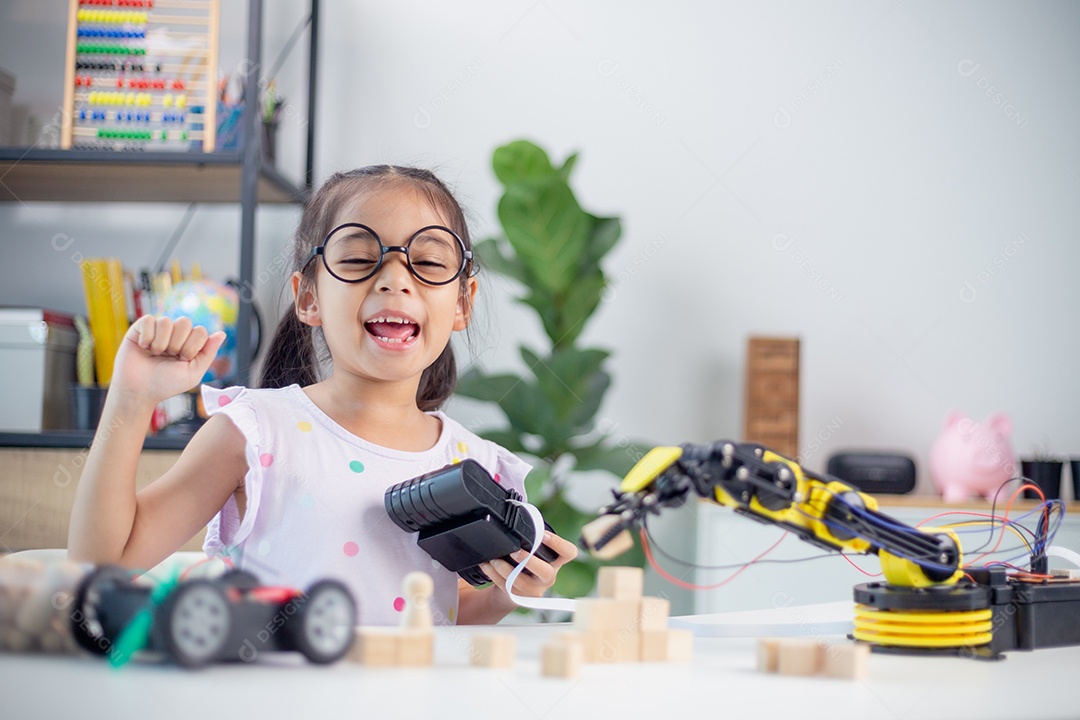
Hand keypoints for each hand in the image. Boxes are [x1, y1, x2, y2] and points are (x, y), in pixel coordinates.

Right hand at [110, 315, 225, 407]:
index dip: (192, 347)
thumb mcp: (193, 373)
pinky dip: (147, 337)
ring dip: (161, 343)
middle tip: (169, 357)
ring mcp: (157, 330)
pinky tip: (144, 347)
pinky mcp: (140, 328)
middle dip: (178, 344)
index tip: (183, 360)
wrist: (139, 391)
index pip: (200, 331)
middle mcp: (174, 333)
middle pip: (185, 322)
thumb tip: (222, 333)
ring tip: (155, 354)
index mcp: (189, 342)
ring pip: (166, 321)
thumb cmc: (166, 384)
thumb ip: (208, 353)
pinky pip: (149, 320)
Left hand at [479, 531, 578, 598]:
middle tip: (515, 552)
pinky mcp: (520, 597)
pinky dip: (494, 575)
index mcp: (556, 561)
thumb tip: (518, 511)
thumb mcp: (535, 549)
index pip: (569, 553)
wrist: (517, 587)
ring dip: (505, 569)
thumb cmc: (527, 561)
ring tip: (494, 559)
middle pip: (546, 572)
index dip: (558, 544)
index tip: (544, 535)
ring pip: (521, 582)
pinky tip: (487, 565)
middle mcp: (549, 576)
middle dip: (528, 561)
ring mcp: (535, 589)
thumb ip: (533, 537)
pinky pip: (506, 586)